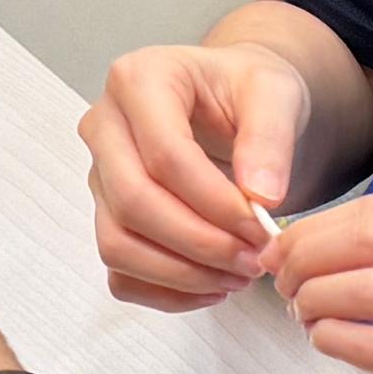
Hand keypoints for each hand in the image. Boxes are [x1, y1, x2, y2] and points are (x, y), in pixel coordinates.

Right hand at [81, 39, 312, 308]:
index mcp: (138, 80)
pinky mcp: (106, 217)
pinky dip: (166, 292)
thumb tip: (262, 197)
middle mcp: (104, 127)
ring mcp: (98, 177)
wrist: (230, 102)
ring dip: (182, 274)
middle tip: (254, 259)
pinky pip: (120, 274)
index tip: (262, 228)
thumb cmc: (245, 90)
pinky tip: (213, 285)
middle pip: (133, 203)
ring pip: (117, 245)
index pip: (164, 155)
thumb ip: (270, 138)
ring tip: (238, 275)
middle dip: (199, 244)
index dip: (215, 203)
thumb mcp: (274, 93)